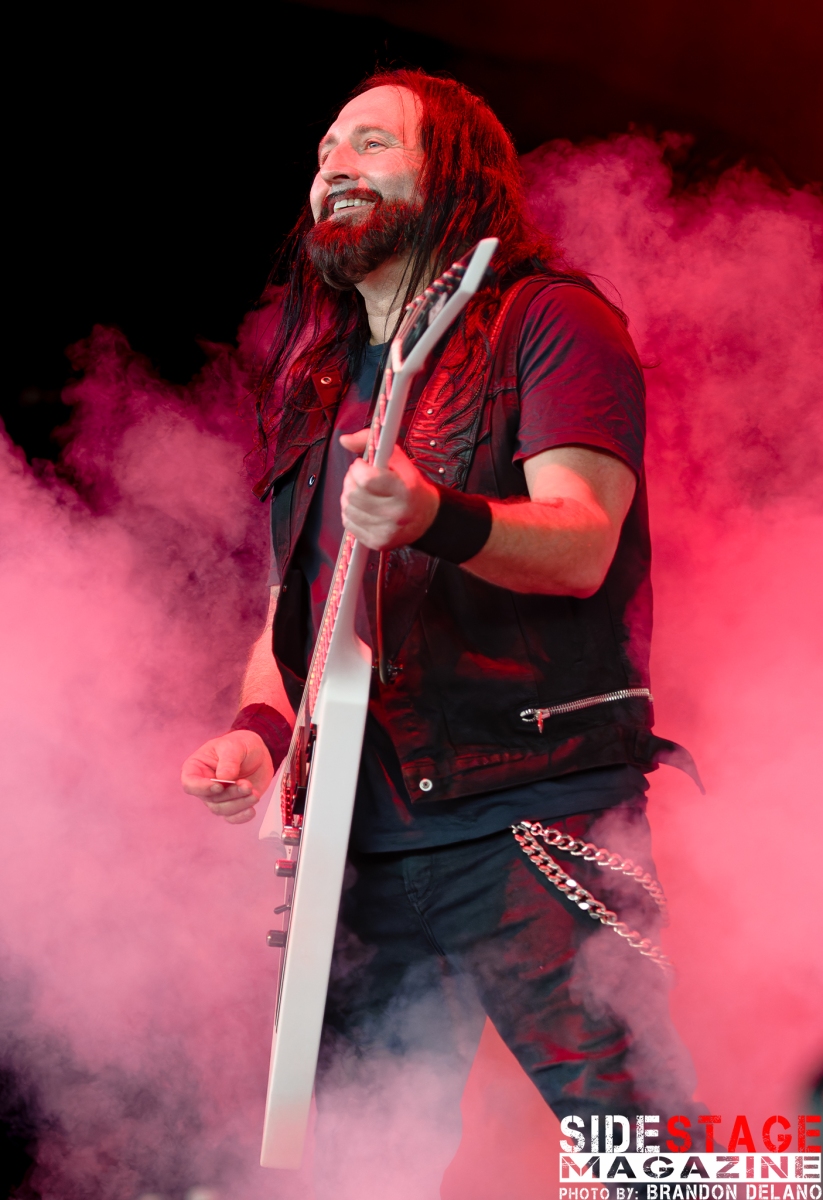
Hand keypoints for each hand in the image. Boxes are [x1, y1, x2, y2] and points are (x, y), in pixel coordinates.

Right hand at [181, 730, 273, 824]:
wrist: (257, 753)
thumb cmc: (240, 745)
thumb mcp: (234, 745)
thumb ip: (229, 760)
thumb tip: (224, 778)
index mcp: (196, 768)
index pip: (189, 784)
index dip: (202, 788)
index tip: (219, 786)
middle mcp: (204, 785)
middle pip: (210, 799)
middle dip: (230, 794)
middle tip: (247, 786)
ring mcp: (218, 797)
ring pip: (221, 809)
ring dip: (239, 804)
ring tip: (254, 793)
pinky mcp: (232, 804)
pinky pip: (232, 817)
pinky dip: (241, 816)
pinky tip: (251, 810)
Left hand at [339, 428, 438, 549]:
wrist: (426, 518)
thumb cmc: (410, 485)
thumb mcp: (398, 459)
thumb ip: (373, 443)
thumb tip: (344, 440)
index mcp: (405, 490)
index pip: (366, 480)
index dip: (358, 469)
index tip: (362, 465)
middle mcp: (397, 514)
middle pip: (353, 494)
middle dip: (350, 481)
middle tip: (360, 478)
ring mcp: (387, 531)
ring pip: (347, 509)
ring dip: (348, 496)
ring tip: (360, 492)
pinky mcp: (378, 543)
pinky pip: (349, 524)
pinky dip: (350, 513)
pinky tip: (362, 508)